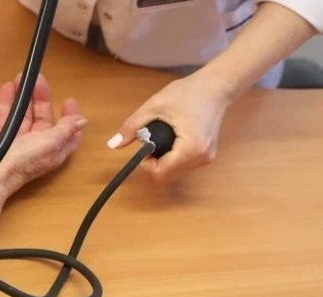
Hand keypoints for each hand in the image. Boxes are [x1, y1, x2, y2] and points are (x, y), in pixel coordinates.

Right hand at [0, 73, 85, 196]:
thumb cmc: (22, 161)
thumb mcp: (50, 143)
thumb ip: (66, 130)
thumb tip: (82, 121)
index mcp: (53, 149)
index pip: (67, 132)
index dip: (70, 116)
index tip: (67, 100)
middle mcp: (36, 147)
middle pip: (43, 119)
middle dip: (42, 99)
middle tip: (38, 79)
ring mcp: (16, 143)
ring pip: (23, 116)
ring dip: (24, 98)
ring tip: (21, 78)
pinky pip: (4, 118)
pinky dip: (6, 104)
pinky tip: (7, 89)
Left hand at [106, 72, 233, 183]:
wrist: (216, 86)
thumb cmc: (189, 92)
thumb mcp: (154, 107)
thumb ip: (132, 127)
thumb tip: (113, 144)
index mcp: (191, 148)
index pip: (160, 174)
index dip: (146, 164)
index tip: (146, 146)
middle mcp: (201, 158)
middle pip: (167, 176)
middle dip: (155, 161)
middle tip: (154, 139)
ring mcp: (206, 158)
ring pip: (174, 172)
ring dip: (164, 160)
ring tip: (166, 135)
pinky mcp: (206, 156)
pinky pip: (182, 166)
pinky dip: (173, 157)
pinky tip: (174, 138)